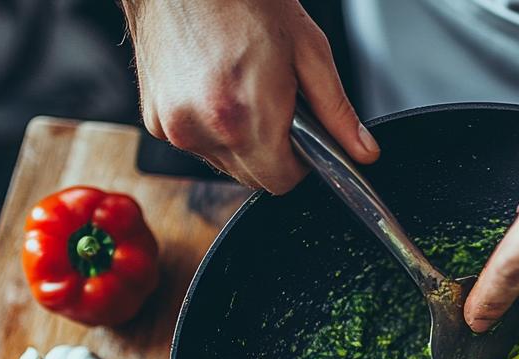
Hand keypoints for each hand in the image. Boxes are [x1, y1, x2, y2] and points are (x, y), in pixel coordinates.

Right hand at [125, 0, 377, 192]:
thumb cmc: (243, 0)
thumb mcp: (308, 50)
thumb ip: (337, 111)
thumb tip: (363, 151)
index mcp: (245, 117)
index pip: (283, 181)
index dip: (302, 163)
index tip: (305, 138)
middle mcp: (204, 130)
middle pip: (254, 178)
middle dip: (273, 151)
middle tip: (275, 102)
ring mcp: (175, 128)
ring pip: (225, 162)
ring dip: (241, 140)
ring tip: (243, 88)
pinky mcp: (155, 121)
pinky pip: (197, 142)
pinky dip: (211, 127)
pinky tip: (216, 87)